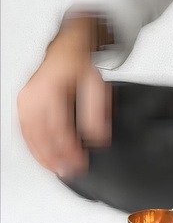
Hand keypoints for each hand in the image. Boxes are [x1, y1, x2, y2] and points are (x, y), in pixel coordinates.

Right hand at [17, 17, 111, 177]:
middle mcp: (33, 95)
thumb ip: (98, 113)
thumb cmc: (79, 66)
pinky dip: (34, 147)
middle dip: (56, 157)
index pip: (59, 128)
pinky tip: (44, 158)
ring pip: (29, 136)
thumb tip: (99, 138)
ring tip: (58, 170)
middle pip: (41, 135)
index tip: (81, 162)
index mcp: (51, 90)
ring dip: (43, 156)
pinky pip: (25, 131)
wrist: (66, 51)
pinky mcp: (23, 105)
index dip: (69, 149)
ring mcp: (25, 100)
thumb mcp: (96, 86)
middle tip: (70, 172)